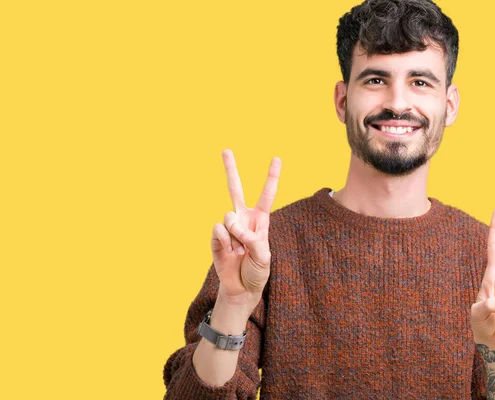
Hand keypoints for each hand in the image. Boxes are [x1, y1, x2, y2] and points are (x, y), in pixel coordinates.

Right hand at [211, 150, 280, 315]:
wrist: (241, 289)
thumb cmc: (257, 271)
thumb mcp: (264, 256)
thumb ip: (251, 238)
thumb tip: (230, 222)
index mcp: (260, 220)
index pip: (267, 195)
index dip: (272, 177)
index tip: (276, 158)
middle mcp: (243, 218)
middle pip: (235, 189)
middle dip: (230, 169)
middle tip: (225, 150)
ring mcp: (228, 227)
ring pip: (228, 216)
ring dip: (236, 235)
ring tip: (240, 250)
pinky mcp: (216, 238)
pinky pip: (218, 231)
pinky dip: (225, 242)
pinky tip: (229, 252)